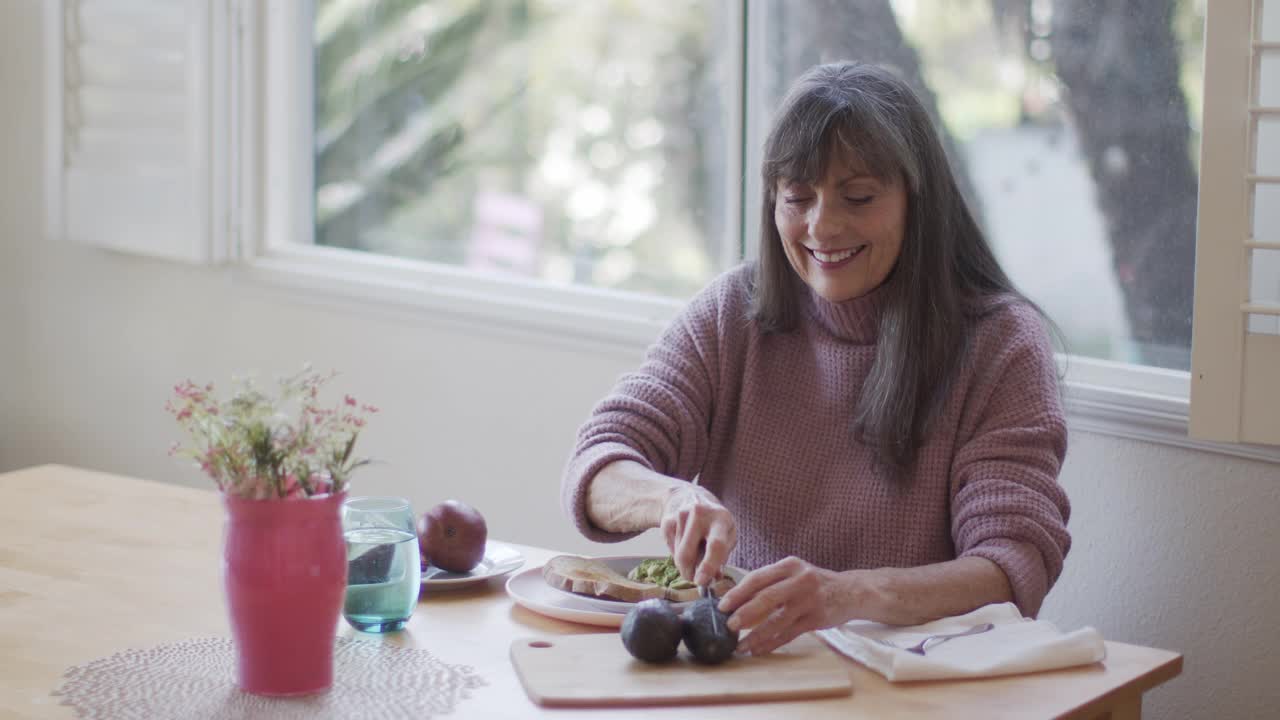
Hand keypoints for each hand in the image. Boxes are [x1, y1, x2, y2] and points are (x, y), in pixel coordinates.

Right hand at [659, 483, 735, 586]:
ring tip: (695, 553)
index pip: (715, 545)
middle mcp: (700, 513)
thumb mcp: (726, 536)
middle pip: (687, 554)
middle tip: (695, 580)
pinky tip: (685, 543)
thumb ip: (722, 557)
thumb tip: (713, 578)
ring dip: (685, 564)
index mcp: (722, 518)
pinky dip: (678, 554)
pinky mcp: (667, 520)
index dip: (708, 566)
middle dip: (689, 573)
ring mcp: (681, 515)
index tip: (701, 582)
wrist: (689, 497)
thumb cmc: (714, 523)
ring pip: (678, 555)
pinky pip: (671, 549)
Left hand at [717, 556, 852, 655]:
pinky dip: (772, 643)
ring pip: (778, 620)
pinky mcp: (817, 619)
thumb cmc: (813, 583)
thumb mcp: (794, 573)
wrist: (851, 591)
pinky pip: (790, 634)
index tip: (722, 605)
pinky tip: (759, 649)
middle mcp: (800, 580)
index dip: (738, 592)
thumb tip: (735, 600)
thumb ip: (770, 582)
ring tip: (741, 646)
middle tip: (729, 626)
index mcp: (789, 565)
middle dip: (745, 613)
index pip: (758, 577)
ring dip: (757, 635)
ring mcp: (810, 600)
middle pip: (767, 597)